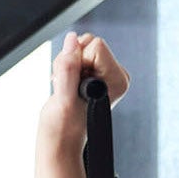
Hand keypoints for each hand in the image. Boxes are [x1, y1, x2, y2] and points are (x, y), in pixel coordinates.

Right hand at [39, 30, 129, 153]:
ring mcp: (106, 73)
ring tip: (67, 90)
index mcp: (117, 80)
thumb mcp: (63, 100)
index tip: (76, 83)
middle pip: (88, 42)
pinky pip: (76, 53)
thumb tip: (72, 39)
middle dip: (72, 62)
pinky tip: (67, 87)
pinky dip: (66, 68)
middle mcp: (116, 75)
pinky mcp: (95, 71)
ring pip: (79, 46)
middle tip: (69, 88)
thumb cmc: (63, 128)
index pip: (96, 46)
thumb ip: (68, 69)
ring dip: (66, 66)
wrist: (60, 138)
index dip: (79, 61)